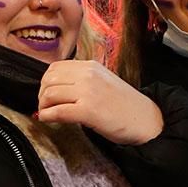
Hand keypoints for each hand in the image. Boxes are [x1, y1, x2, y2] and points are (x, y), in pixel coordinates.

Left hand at [35, 60, 163, 144]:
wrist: (146, 120)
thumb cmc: (124, 105)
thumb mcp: (102, 82)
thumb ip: (81, 80)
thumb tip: (55, 88)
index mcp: (91, 66)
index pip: (55, 68)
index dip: (46, 83)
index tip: (47, 95)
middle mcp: (88, 75)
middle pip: (48, 80)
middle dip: (42, 95)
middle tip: (45, 107)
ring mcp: (88, 92)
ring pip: (50, 94)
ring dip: (43, 106)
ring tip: (47, 114)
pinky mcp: (88, 110)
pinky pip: (57, 111)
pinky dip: (47, 116)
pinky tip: (48, 120)